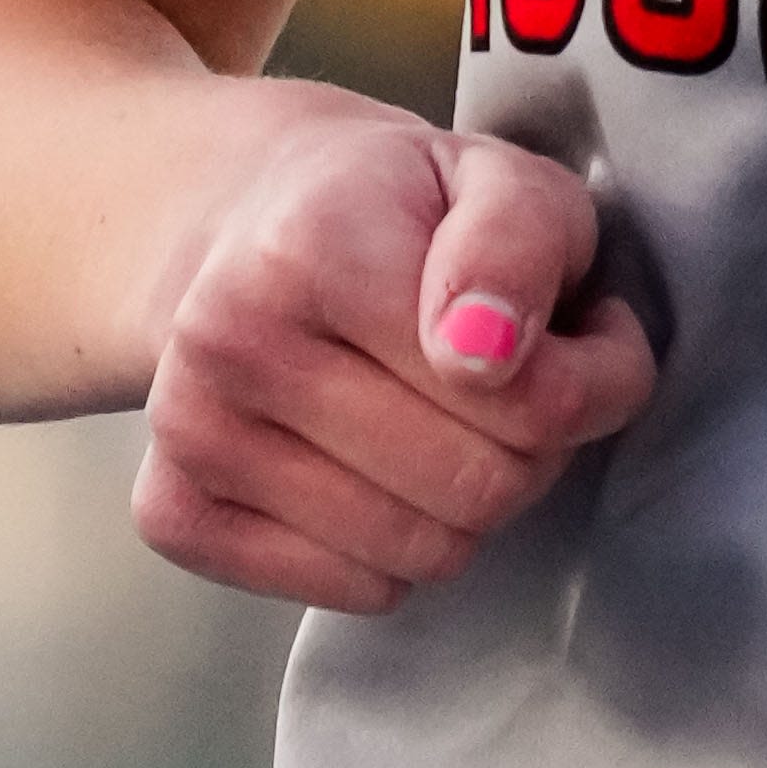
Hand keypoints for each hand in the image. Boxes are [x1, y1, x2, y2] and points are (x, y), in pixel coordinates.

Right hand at [131, 111, 654, 611]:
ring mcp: (191, 435)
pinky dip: (393, 549)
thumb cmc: (391, 213)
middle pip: (479, 488)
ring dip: (464, 505)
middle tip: (507, 387)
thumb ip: (522, 242)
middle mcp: (230, 342)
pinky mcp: (176, 514)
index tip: (573, 337)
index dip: (590, 381)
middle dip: (529, 451)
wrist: (243, 230)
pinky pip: (356, 590)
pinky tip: (374, 465)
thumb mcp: (495, 176)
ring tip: (441, 420)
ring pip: (423, 553)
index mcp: (314, 246)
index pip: (529, 402)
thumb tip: (486, 350)